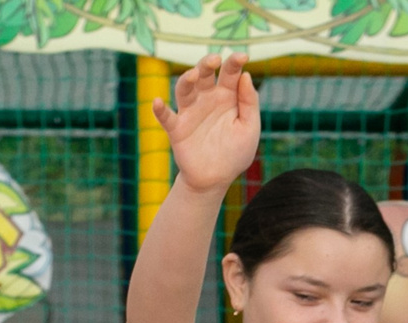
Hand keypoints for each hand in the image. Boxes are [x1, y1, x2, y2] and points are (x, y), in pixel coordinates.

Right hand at [160, 53, 259, 197]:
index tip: (242, 57)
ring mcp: (191, 112)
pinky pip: (166, 117)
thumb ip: (250, 102)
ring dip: (186, 79)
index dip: (234, 62)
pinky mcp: (177, 129)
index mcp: (227, 96)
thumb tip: (246, 76)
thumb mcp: (250, 128)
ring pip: (184, 89)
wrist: (216, 180)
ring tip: (193, 75)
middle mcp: (207, 99)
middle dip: (207, 63)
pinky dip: (160, 109)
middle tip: (215, 59)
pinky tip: (158, 102)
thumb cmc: (235, 153)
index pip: (230, 73)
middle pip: (204, 73)